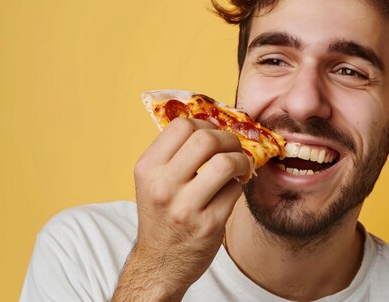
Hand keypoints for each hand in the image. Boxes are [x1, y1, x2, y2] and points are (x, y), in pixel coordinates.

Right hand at [112, 117, 250, 300]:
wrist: (159, 264)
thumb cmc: (162, 216)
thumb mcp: (155, 181)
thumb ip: (176, 153)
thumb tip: (215, 125)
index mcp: (147, 168)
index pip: (181, 125)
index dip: (205, 125)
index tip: (213, 136)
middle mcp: (162, 186)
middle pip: (206, 139)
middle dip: (229, 139)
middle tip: (234, 149)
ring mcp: (185, 208)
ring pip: (226, 163)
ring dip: (241, 161)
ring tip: (240, 168)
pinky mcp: (208, 225)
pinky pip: (235, 191)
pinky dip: (239, 186)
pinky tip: (231, 191)